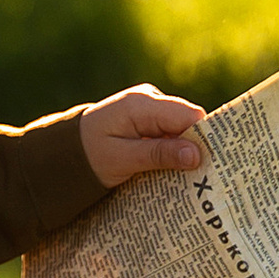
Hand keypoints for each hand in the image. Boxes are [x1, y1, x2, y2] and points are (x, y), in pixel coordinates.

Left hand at [79, 83, 208, 188]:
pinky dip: (174, 150)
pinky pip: (170, 133)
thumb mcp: (122, 159)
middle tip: (207, 177)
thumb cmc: (88, 155)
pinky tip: (175, 171)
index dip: (205, 138)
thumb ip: (158, 154)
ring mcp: (149, 108)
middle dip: (197, 147)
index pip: (189, 116)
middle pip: (189, 122)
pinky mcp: (147, 120)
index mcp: (142, 104)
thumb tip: (197, 155)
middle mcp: (149, 99)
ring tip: (192, 178)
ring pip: (181, 129)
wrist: (62, 152)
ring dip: (185, 152)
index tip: (216, 164)